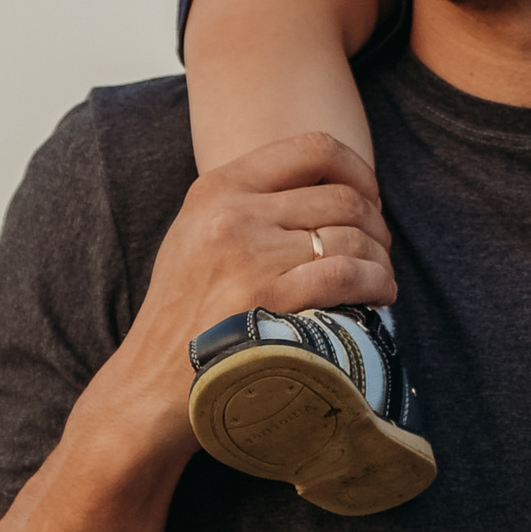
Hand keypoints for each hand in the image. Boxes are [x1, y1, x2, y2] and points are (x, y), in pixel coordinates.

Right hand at [103, 137, 396, 442]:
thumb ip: (249, 203)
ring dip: (380, 259)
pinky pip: (347, 276)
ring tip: (380, 278)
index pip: (311, 148)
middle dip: (375, 223)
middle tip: (379, 249)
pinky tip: (379, 296)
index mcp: (216, 189)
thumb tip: (330, 188)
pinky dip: (376, 283)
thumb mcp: (198, 236)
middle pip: (341, 197)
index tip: (370, 197)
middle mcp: (232, 215)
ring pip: (351, 236)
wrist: (149, 383)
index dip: (357, 170)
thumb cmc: (185, 314)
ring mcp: (249, 258)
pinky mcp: (267, 301)